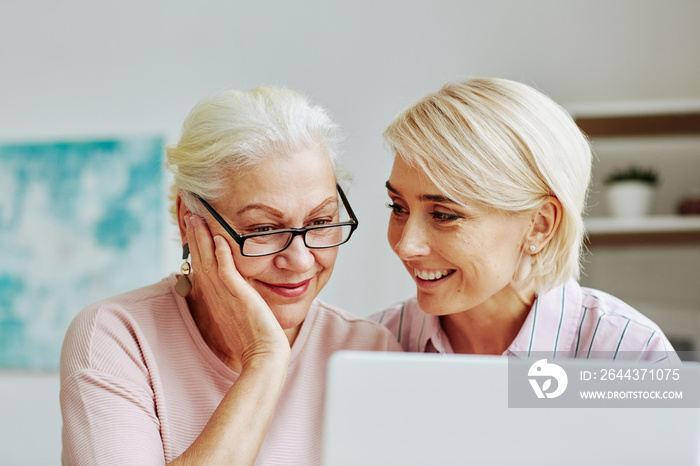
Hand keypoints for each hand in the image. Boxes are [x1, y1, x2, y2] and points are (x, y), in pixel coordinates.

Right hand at [185, 214, 289, 371]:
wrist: (264, 358)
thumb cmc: (255, 343)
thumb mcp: (242, 318)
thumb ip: (238, 302)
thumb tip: (241, 294)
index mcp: (217, 300)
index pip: (203, 268)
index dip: (197, 248)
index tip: (194, 230)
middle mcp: (218, 296)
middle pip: (201, 261)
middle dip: (195, 238)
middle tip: (189, 216)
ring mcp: (227, 297)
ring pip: (210, 263)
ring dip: (203, 240)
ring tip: (197, 219)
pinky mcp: (240, 297)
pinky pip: (228, 273)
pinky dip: (223, 256)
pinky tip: (220, 239)